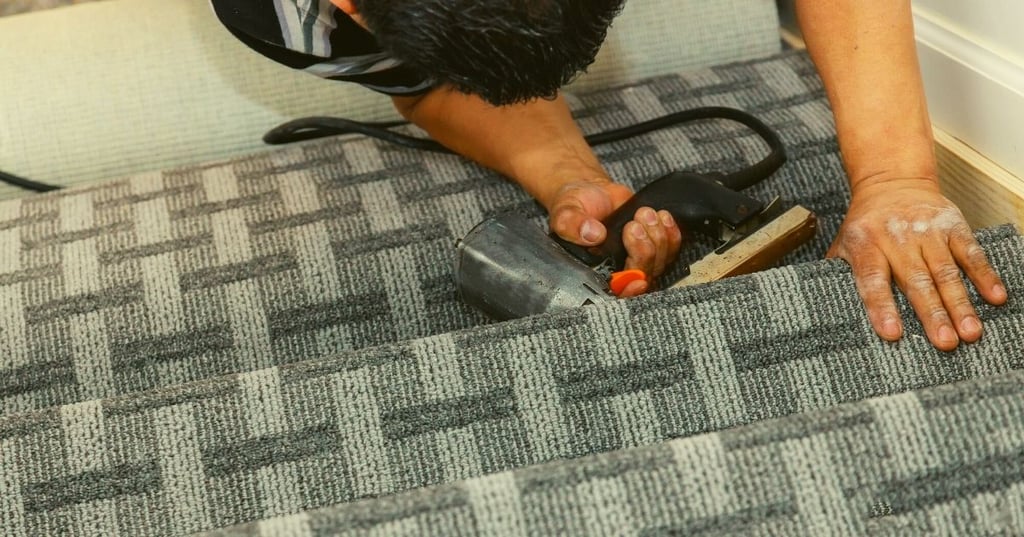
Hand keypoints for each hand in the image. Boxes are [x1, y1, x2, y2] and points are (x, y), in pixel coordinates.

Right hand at [547, 179, 682, 296]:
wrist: (590, 191)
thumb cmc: (575, 206)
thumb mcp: (565, 213)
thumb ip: (572, 225)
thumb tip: (593, 234)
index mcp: (595, 271)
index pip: (616, 293)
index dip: (630, 291)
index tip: (637, 280)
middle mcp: (618, 269)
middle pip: (644, 276)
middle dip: (644, 251)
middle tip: (633, 225)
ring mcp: (638, 259)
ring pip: (660, 263)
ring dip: (658, 237)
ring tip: (644, 213)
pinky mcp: (653, 245)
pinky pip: (671, 248)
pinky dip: (671, 233)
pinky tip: (661, 217)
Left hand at [827, 178, 1007, 349]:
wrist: (891, 181)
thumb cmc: (866, 224)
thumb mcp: (843, 244)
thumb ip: (837, 275)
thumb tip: (826, 312)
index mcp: (866, 244)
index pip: (872, 279)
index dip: (881, 306)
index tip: (892, 333)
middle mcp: (898, 238)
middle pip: (916, 280)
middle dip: (932, 314)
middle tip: (945, 343)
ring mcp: (928, 232)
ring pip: (946, 271)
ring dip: (960, 303)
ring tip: (970, 331)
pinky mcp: (953, 225)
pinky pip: (971, 252)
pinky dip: (985, 275)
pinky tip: (995, 297)